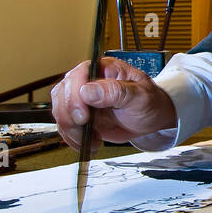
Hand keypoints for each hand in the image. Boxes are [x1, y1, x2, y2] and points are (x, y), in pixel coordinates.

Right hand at [52, 57, 177, 152]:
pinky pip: (66, 127)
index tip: (83, 116)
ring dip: (72, 131)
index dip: (74, 97)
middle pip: (62, 95)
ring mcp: (81, 98)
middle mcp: (87, 81)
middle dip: (69, 117)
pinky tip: (90, 144)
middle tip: (86, 130)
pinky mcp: (79, 115)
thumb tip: (88, 90)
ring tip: (93, 140)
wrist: (151, 118)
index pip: (77, 77)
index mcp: (102, 68)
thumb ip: (116, 91)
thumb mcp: (140, 95)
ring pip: (60, 112)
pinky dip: (74, 139)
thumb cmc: (149, 101)